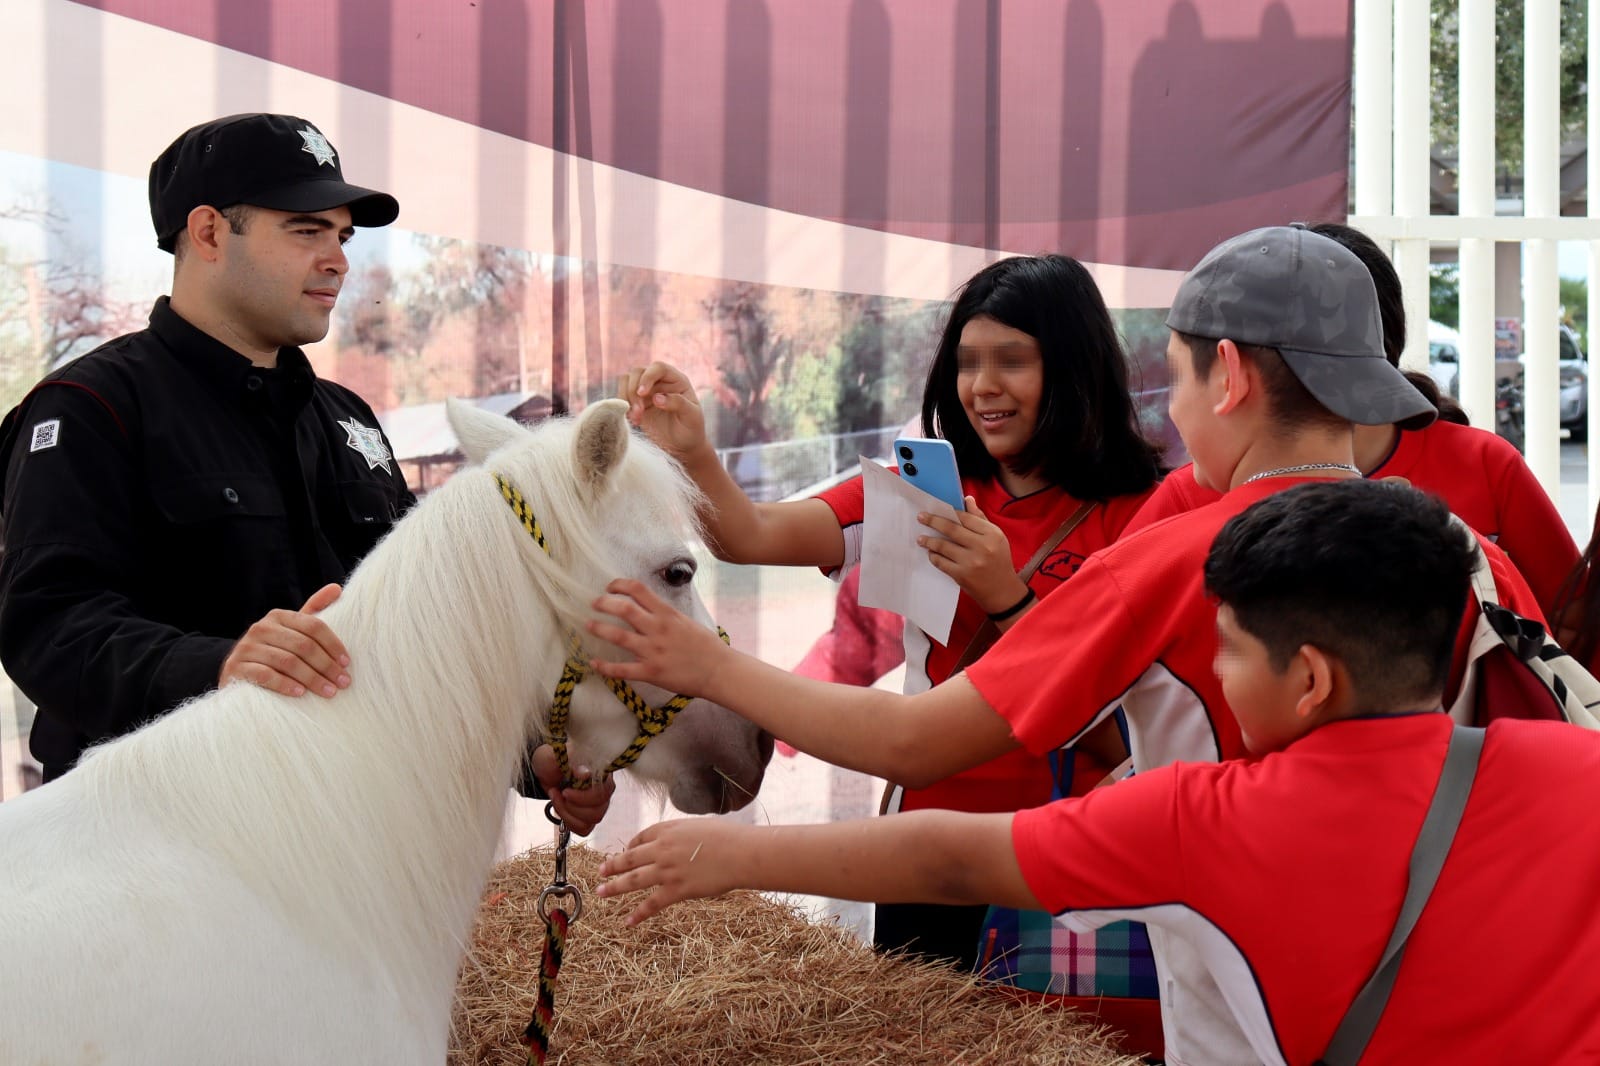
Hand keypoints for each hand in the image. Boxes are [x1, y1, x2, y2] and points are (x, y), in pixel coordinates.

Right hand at [219, 583, 350, 696]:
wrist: (239, 672)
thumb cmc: (275, 651)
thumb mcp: (293, 630)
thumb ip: (314, 610)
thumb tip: (336, 588)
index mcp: (279, 616)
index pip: (313, 626)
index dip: (333, 644)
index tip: (347, 663)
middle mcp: (261, 628)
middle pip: (303, 645)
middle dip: (326, 666)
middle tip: (343, 683)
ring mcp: (246, 647)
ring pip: (287, 661)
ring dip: (312, 678)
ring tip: (328, 692)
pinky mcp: (236, 667)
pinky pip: (266, 675)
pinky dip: (285, 684)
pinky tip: (301, 693)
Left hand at [529, 744, 615, 836]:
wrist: (544, 770)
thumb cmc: (551, 760)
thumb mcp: (555, 756)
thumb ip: (571, 761)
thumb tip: (585, 774)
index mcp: (601, 772)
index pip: (604, 792)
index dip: (584, 798)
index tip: (565, 791)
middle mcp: (604, 789)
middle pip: (598, 811)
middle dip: (572, 807)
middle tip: (558, 793)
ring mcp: (598, 804)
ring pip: (591, 822)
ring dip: (568, 814)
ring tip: (556, 798)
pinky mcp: (589, 816)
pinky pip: (585, 829)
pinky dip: (569, 822)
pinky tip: (561, 807)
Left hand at [587, 579, 729, 694]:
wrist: (719, 672)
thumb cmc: (707, 647)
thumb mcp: (687, 622)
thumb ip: (666, 615)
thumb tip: (648, 607)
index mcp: (668, 614)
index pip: (638, 590)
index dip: (619, 585)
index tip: (610, 587)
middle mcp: (658, 629)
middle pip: (624, 609)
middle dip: (604, 603)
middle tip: (594, 604)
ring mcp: (653, 651)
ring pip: (618, 636)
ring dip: (599, 629)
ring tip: (588, 625)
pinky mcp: (651, 673)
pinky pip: (622, 669)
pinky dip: (605, 666)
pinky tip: (594, 663)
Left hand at [596, 818, 744, 923]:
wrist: (740, 853)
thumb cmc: (727, 837)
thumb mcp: (698, 826)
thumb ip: (681, 834)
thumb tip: (677, 841)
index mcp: (668, 830)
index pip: (641, 838)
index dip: (630, 846)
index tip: (625, 852)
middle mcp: (662, 849)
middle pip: (629, 858)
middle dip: (613, 865)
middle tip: (600, 871)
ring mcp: (667, 870)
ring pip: (633, 880)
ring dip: (614, 887)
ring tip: (601, 892)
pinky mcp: (677, 890)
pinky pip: (652, 904)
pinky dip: (638, 914)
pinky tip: (628, 921)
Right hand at [619, 362, 711, 460]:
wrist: (682, 446)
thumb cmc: (691, 429)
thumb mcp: (691, 416)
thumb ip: (677, 404)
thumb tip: (656, 398)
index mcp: (677, 380)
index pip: (658, 367)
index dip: (647, 377)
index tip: (642, 393)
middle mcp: (660, 381)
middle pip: (638, 372)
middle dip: (634, 391)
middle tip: (639, 412)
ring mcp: (647, 391)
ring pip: (626, 381)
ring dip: (626, 398)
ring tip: (636, 418)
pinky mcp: (637, 403)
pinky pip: (623, 396)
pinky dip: (623, 407)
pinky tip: (634, 420)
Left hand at [916, 497, 1029, 615]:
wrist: (1002, 590)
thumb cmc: (999, 561)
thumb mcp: (996, 538)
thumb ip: (980, 519)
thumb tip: (967, 499)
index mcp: (992, 534)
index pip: (966, 518)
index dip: (949, 512)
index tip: (937, 508)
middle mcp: (982, 546)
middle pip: (952, 529)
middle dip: (933, 521)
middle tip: (921, 517)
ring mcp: (971, 562)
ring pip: (943, 546)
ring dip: (929, 541)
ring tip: (921, 538)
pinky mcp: (961, 575)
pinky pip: (941, 562)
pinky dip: (934, 556)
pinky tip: (931, 553)